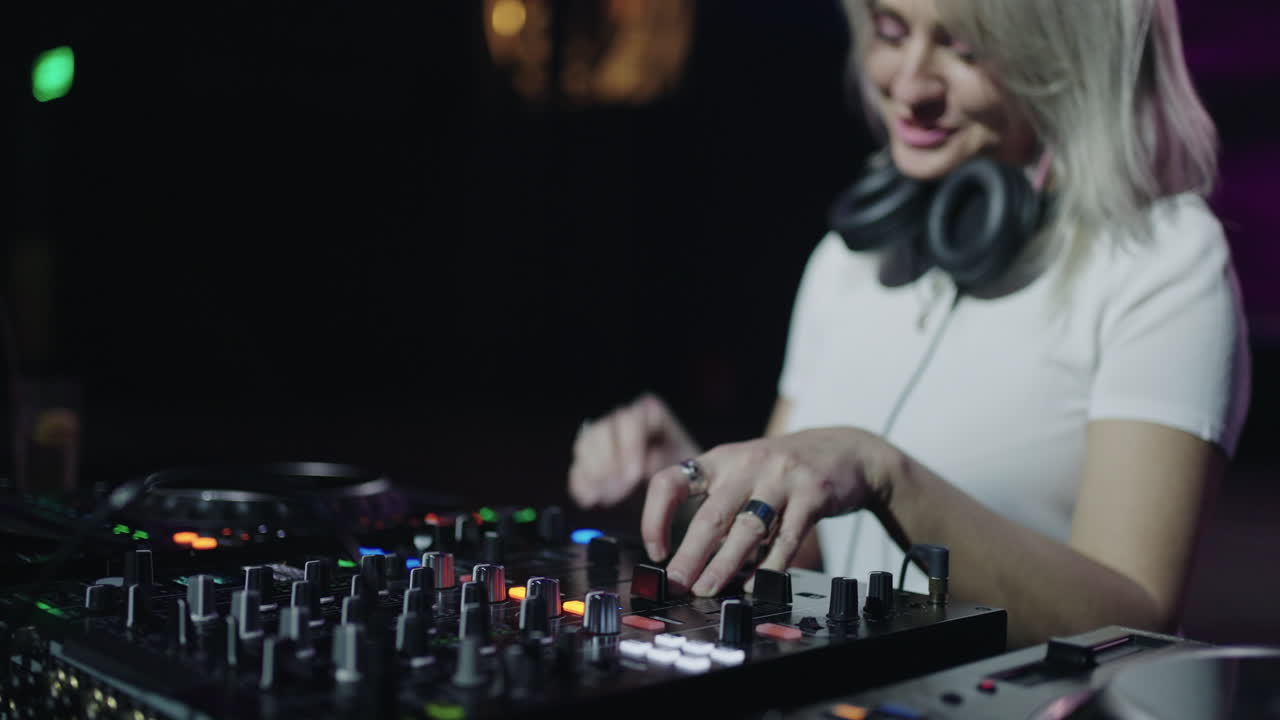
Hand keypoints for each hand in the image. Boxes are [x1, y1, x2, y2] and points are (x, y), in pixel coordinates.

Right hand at [569, 393, 700, 508]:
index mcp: (651, 414)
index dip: (629, 448)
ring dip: (594, 473)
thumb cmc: (689, 478)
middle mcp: (625, 421)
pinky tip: (591, 499)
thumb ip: (664, 462)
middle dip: (609, 463)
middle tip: (618, 490)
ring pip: (585, 445)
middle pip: (603, 430)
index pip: (631, 420)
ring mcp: (605, 438)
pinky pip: (577, 467)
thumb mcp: (685, 470)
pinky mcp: (591, 461)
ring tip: (608, 497)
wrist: (684, 494)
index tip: (634, 476)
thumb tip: (647, 464)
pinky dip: (582, 484)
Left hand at [641, 427, 894, 595]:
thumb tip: (690, 557)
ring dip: (725, 565)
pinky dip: (770, 566)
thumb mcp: (745, 469)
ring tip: (708, 589)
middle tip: (677, 583)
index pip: (672, 482)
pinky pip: (787, 537)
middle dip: (690, 554)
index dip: (656, 516)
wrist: (848, 450)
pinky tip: (756, 585)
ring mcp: (782, 478)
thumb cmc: (785, 469)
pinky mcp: (812, 494)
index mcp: (721, 459)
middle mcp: (747, 464)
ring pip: (747, 528)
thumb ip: (718, 502)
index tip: (656, 550)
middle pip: (711, 515)